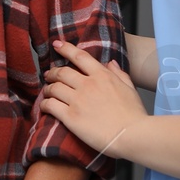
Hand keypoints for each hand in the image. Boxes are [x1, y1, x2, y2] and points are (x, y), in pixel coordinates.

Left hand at [39, 39, 146, 159]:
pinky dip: (45, 104)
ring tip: (47, 91)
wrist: (132, 135)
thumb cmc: (134, 115)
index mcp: (102, 76)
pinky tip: (45, 106)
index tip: (56, 44)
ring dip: (48, 89)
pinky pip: (51, 105)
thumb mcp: (130, 89)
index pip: (79, 57)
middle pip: (62, 72)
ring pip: (54, 88)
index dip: (66, 49)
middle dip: (52, 73)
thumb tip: (111, 63)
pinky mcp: (71, 117)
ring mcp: (78, 100)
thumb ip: (120, 74)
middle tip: (48, 75)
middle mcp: (88, 85)